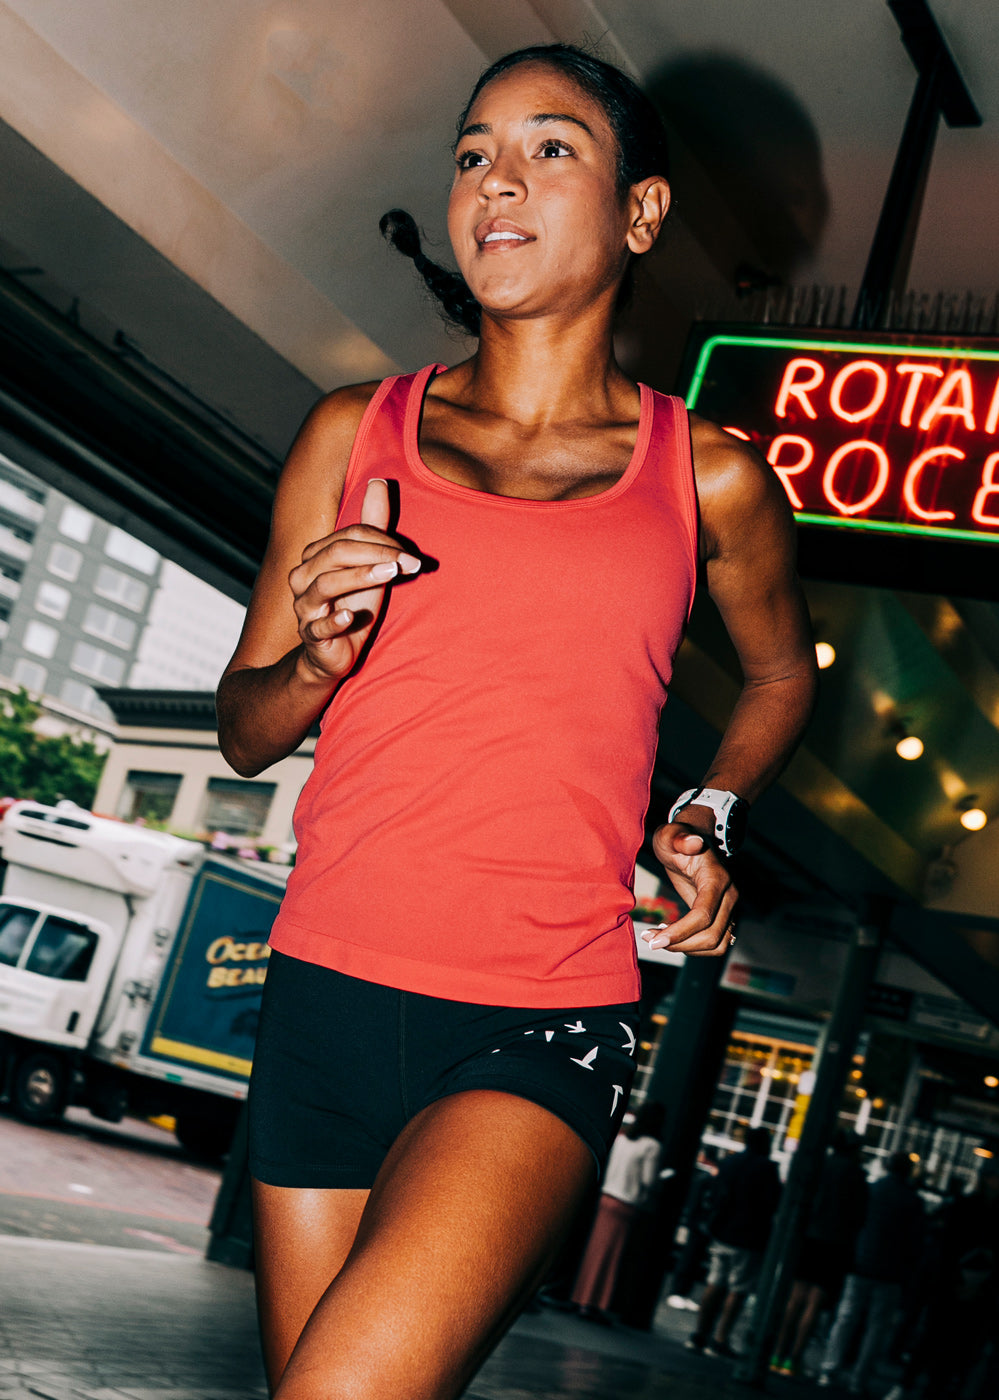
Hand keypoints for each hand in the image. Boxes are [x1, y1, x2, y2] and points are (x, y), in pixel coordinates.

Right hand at [288, 478, 420, 682]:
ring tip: (391, 575)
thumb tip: (379, 481)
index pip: (348, 536)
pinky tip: (351, 617)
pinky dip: (333, 621)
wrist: (333, 652)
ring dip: (360, 577)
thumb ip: (373, 526)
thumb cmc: (353, 603)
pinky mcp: (311, 636)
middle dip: (377, 555)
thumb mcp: (369, 565)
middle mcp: (304, 577)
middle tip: (410, 564)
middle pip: (336, 554)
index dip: (382, 541)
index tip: (412, 556)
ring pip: (325, 585)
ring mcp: (305, 607)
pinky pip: (317, 627)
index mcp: (316, 556)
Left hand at [645, 822, 737, 956]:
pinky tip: (671, 936)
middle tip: (649, 940)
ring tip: (658, 938)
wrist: (690, 841)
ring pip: (717, 945)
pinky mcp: (723, 917)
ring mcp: (729, 908)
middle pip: (712, 936)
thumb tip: (694, 842)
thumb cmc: (676, 839)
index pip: (703, 915)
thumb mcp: (670, 835)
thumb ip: (679, 838)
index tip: (655, 941)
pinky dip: (694, 947)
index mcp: (717, 879)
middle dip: (679, 944)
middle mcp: (729, 897)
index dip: (681, 932)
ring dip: (687, 949)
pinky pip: (715, 943)